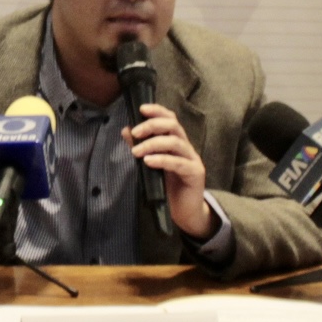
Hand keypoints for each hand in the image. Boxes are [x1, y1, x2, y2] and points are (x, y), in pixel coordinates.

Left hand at [126, 104, 215, 239]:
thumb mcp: (152, 166)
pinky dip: (162, 160)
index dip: (158, 111)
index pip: (170, 119)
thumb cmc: (169, 188)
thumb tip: (126, 130)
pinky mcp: (195, 173)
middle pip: (173, 126)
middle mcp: (186, 148)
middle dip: (152, 126)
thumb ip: (141, 148)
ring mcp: (193, 160)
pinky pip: (179, 163)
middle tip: (135, 133)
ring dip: (153, 144)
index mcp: (177, 143)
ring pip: (175, 142)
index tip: (141, 109)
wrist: (186, 212)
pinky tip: (148, 162)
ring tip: (136, 152)